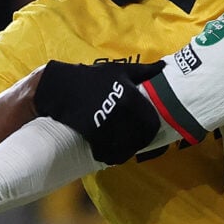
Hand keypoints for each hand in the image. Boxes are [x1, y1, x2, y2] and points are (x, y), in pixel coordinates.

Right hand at [33, 60, 164, 163]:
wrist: (60, 87)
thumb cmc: (92, 78)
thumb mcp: (119, 70)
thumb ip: (143, 70)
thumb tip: (164, 66)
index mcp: (131, 96)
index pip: (151, 122)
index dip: (151, 130)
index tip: (147, 131)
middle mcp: (121, 111)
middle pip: (140, 137)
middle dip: (139, 142)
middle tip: (135, 142)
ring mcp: (107, 124)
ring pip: (124, 147)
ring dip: (126, 152)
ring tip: (123, 150)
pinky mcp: (92, 134)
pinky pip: (107, 152)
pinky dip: (110, 156)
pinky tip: (109, 153)